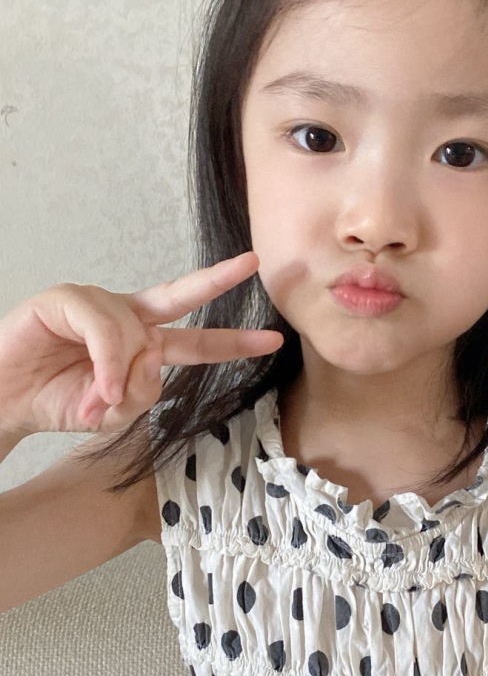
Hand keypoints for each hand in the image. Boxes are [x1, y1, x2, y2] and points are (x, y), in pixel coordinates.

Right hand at [0, 251, 282, 436]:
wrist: (8, 401)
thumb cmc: (59, 401)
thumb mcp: (114, 412)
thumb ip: (141, 392)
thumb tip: (150, 357)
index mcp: (143, 343)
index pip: (196, 340)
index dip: (233, 342)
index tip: (272, 340)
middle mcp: (126, 317)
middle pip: (179, 296)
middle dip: (216, 280)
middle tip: (251, 263)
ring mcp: (96, 303)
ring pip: (135, 332)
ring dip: (121, 373)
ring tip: (98, 400)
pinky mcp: (65, 299)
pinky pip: (102, 325)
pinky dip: (104, 358)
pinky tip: (94, 382)